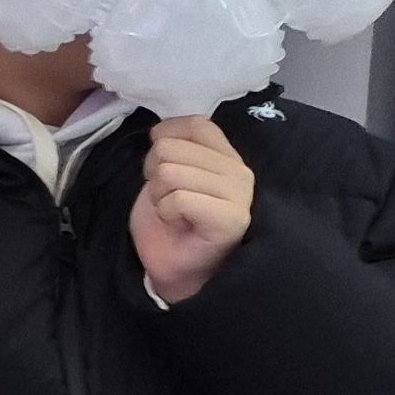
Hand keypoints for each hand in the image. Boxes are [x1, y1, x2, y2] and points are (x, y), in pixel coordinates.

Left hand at [133, 112, 254, 304]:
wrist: (175, 271)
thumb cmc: (169, 223)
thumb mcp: (164, 173)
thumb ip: (173, 148)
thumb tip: (160, 131)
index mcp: (226, 156)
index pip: (194, 124)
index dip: (164, 141)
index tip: (163, 170)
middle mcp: (239, 171)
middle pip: (170, 149)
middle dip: (154, 175)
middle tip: (168, 200)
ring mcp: (240, 195)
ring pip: (171, 172)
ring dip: (159, 197)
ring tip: (173, 214)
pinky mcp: (232, 218)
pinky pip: (179, 198)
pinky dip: (166, 212)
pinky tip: (179, 225)